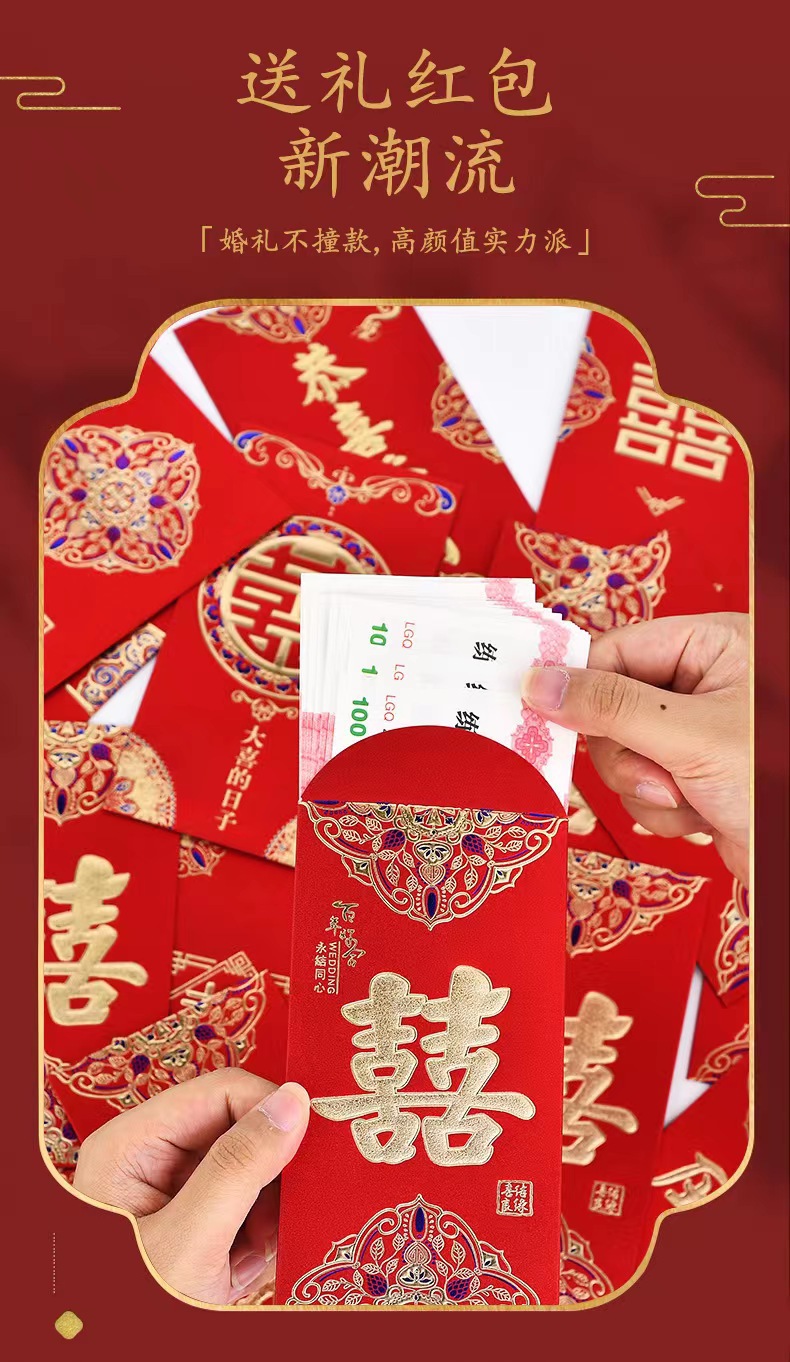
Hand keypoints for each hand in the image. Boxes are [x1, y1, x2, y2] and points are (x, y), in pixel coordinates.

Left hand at [73, 1071, 309, 1304]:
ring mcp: (175, 1195)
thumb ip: (240, 1167)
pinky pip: (248, 1208)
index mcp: (132, 1146)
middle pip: (239, 1129)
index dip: (272, 1108)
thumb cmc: (132, 1318)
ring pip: (251, 1170)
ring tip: (256, 1252)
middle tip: (297, 1204)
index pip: (221, 1093)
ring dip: (270, 1211)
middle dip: (273, 1170)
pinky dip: (261, 1238)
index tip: (317, 1138)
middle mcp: (152, 1161)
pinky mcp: (196, 1227)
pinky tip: (245, 1270)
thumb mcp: (189, 1243)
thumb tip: (294, 1102)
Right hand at [522, 612, 748, 883]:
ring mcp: (699, 732)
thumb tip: (539, 682)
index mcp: (714, 646)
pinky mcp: (695, 775)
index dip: (579, 681)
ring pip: (623, 753)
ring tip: (690, 798)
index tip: (537, 704)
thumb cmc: (775, 782)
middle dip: (627, 753)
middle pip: (612, 705)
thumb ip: (610, 706)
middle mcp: (706, 682)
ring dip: (646, 787)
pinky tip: (702, 816)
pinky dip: (663, 809)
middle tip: (658, 773)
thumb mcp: (689, 736)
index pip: (617, 648)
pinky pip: (643, 785)